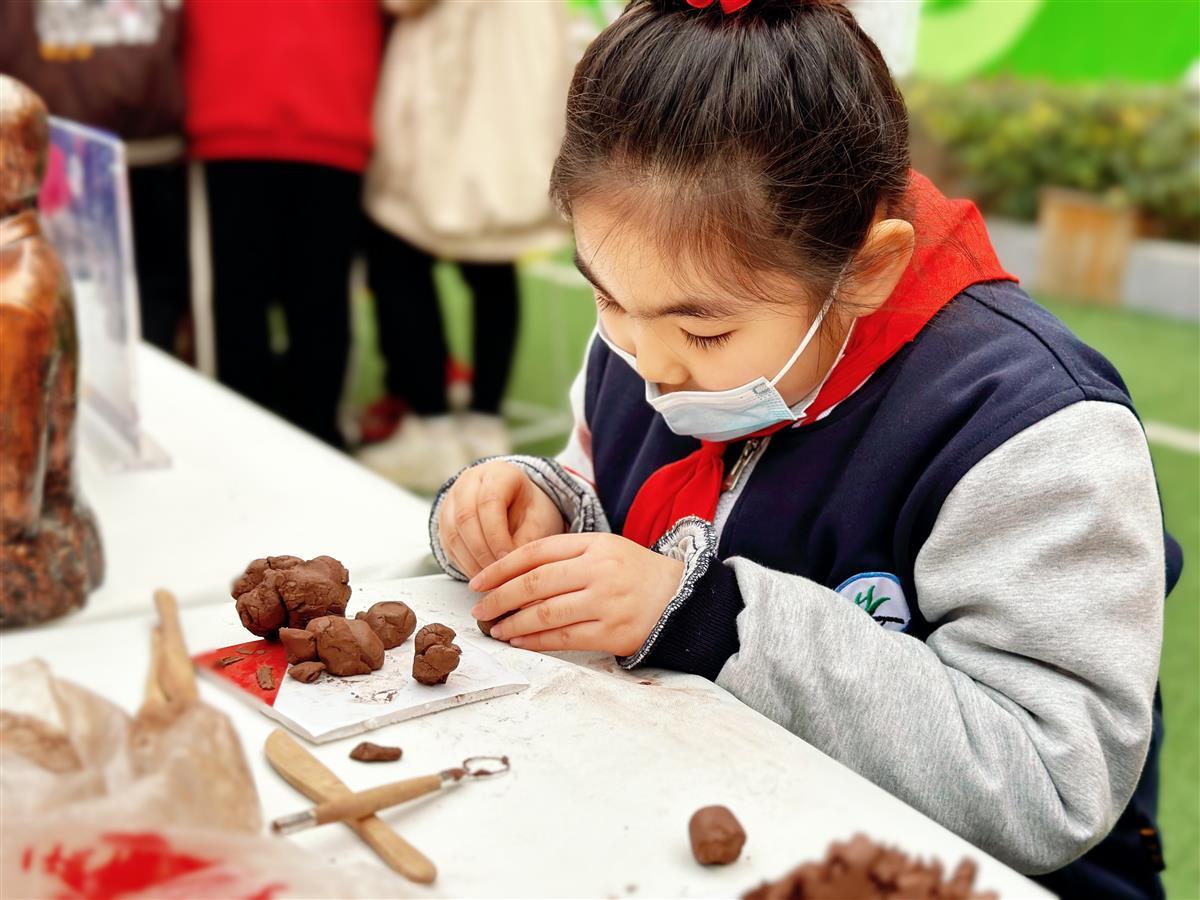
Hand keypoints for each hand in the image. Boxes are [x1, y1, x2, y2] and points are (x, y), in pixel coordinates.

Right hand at [438, 461, 565, 577]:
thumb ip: (527, 541)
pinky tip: (480, 576)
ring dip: (470, 561)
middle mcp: (469, 482)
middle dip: (481, 551)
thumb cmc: (531, 511)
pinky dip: (463, 564)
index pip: (489, 501)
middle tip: (497, 575)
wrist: (518, 506)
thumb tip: (509, 569)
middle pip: (465, 517)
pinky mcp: (445, 520)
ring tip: (490, 580)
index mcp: (498, 473)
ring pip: (452, 532)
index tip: (508, 558)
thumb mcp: (539, 521)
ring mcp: (452, 500)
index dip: (497, 534)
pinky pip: (447, 544)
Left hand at [468, 533, 684, 656]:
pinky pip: (565, 639)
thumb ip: (564, 556)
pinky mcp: (613, 632)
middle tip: (479, 610)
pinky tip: (520, 641)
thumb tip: (511, 577)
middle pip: (535, 584)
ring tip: (496, 629)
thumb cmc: (632, 572)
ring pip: (546, 614)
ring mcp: (607, 602)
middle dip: (499, 598)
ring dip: (514, 624)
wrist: (679, 596)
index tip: (478, 582)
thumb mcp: (603, 549)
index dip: (501, 567)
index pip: (536, 552)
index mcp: (593, 544)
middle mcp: (599, 570)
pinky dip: (537, 642)